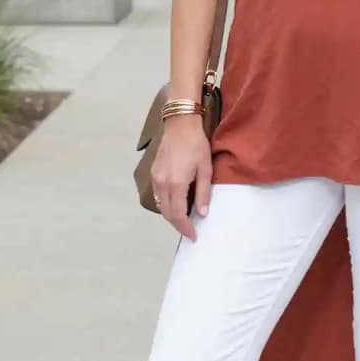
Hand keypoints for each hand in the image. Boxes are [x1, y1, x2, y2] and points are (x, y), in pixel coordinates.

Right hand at [151, 116, 212, 240]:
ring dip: (171, 216)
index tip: (193, 236)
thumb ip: (203, 193)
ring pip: (160, 205)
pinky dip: (165, 205)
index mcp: (176, 184)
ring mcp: (155, 178)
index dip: (185, 228)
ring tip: (184, 220)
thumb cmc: (196, 144)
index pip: (178, 214)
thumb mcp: (205, 169)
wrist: (180, 124)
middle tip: (190, 231)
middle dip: (178, 225)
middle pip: (167, 213)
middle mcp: (162, 183)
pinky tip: (175, 204)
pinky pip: (157, 195)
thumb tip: (202, 213)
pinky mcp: (153, 173)